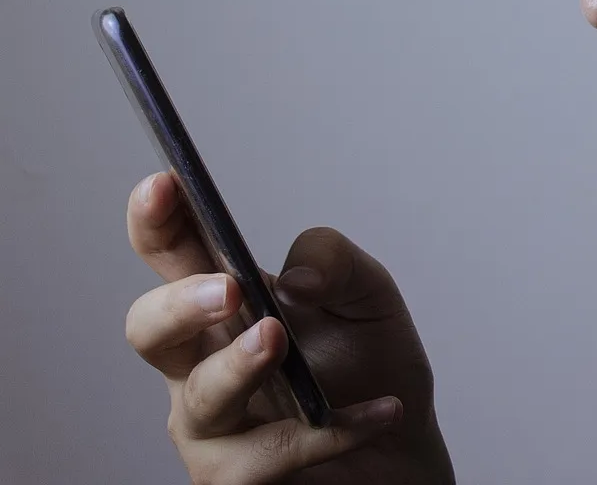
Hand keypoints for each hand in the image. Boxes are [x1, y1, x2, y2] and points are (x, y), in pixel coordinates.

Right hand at [124, 171, 456, 483]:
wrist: (405, 450)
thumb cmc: (371, 364)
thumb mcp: (370, 295)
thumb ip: (337, 261)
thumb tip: (297, 278)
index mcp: (225, 303)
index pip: (173, 256)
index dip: (157, 222)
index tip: (165, 183)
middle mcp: (201, 364)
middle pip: (150, 330)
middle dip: (179, 305)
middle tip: (230, 289)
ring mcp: (214, 427)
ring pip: (199, 402)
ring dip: (237, 369)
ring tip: (277, 340)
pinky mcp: (241, 478)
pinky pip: (271, 457)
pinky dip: (330, 431)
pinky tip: (380, 411)